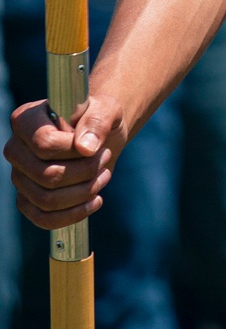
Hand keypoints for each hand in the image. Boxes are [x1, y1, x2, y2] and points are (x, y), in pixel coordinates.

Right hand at [4, 95, 128, 229]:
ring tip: (103, 176)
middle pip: (47, 175)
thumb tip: (85, 147)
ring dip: (84, 192)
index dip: (74, 151)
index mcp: (26, 119)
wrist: (97, 136)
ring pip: (47, 200)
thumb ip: (97, 121)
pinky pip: (43, 218)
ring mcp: (18, 176)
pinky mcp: (26, 199)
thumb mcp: (106, 109)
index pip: (44, 144)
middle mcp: (16, 148)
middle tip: (105, 159)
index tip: (98, 147)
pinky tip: (95, 200)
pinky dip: (73, 214)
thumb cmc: (99, 118)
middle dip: (85, 172)